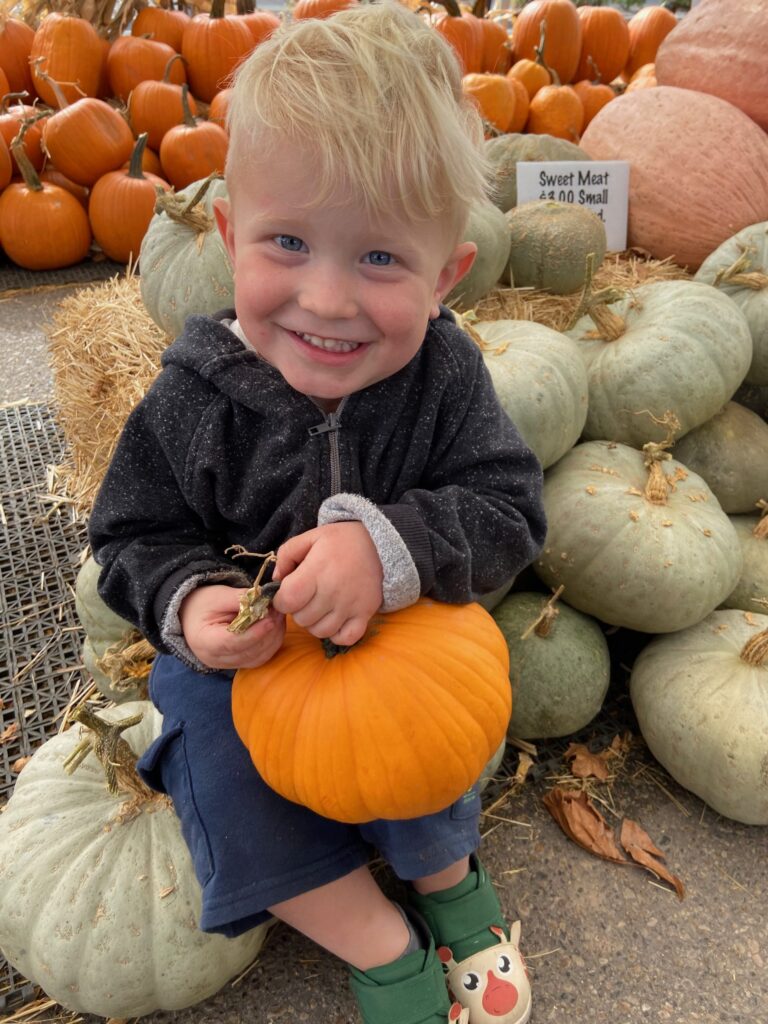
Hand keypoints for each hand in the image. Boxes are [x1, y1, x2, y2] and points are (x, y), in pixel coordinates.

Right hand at [179, 584, 284, 669]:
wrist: (192, 615)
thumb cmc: (202, 604)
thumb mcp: (218, 596)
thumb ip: (241, 599)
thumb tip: (265, 600)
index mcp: (205, 642)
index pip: (233, 643)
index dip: (254, 633)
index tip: (270, 620)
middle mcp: (215, 658)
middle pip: (249, 652)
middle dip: (268, 632)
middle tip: (278, 611)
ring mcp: (227, 664)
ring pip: (258, 657)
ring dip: (273, 637)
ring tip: (278, 616)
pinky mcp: (238, 663)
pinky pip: (260, 657)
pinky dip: (271, 643)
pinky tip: (275, 626)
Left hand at [272, 522, 382, 645]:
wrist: (379, 543)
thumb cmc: (341, 540)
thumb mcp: (310, 537)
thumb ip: (286, 554)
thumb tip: (276, 579)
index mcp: (317, 571)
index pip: (288, 600)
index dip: (281, 600)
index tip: (287, 593)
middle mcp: (333, 591)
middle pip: (301, 619)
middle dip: (297, 610)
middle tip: (305, 597)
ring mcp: (351, 606)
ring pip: (320, 631)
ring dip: (314, 623)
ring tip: (319, 607)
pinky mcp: (365, 614)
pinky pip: (346, 638)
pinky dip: (336, 634)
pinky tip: (334, 620)